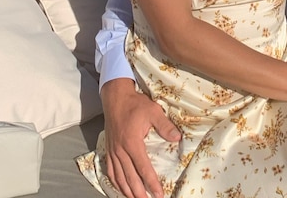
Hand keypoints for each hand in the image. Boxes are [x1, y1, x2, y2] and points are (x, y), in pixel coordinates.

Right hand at [101, 79, 180, 197]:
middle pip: (130, 177)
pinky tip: (121, 188)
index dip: (151, 183)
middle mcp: (120, 150)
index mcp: (132, 143)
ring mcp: (113, 151)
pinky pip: (110, 170)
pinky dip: (115, 182)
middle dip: (140, 192)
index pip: (143, 168)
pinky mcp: (108, 150)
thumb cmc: (136, 104)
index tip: (159, 194)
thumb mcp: (153, 111)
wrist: (115, 97)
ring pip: (119, 177)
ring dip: (127, 190)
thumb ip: (165, 126)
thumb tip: (177, 138)